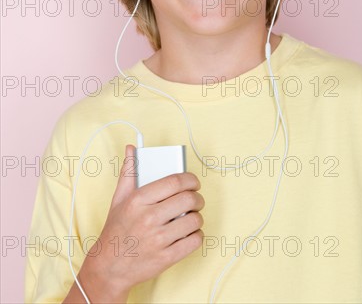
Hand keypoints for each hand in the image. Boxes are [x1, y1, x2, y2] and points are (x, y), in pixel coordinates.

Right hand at [80, 144, 204, 300]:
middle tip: (196, 199)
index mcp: (138, 200)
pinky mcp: (166, 258)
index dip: (190, 179)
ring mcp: (158, 239)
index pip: (175, 181)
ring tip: (192, 216)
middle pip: (188, 199)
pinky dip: (196, 235)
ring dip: (198, 217)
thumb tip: (132, 148)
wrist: (108, 267)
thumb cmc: (116, 230)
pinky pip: (194, 241)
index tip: (193, 182)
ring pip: (195, 220)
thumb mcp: (118, 198)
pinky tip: (189, 233)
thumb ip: (128, 171)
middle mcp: (148, 218)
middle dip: (198, 197)